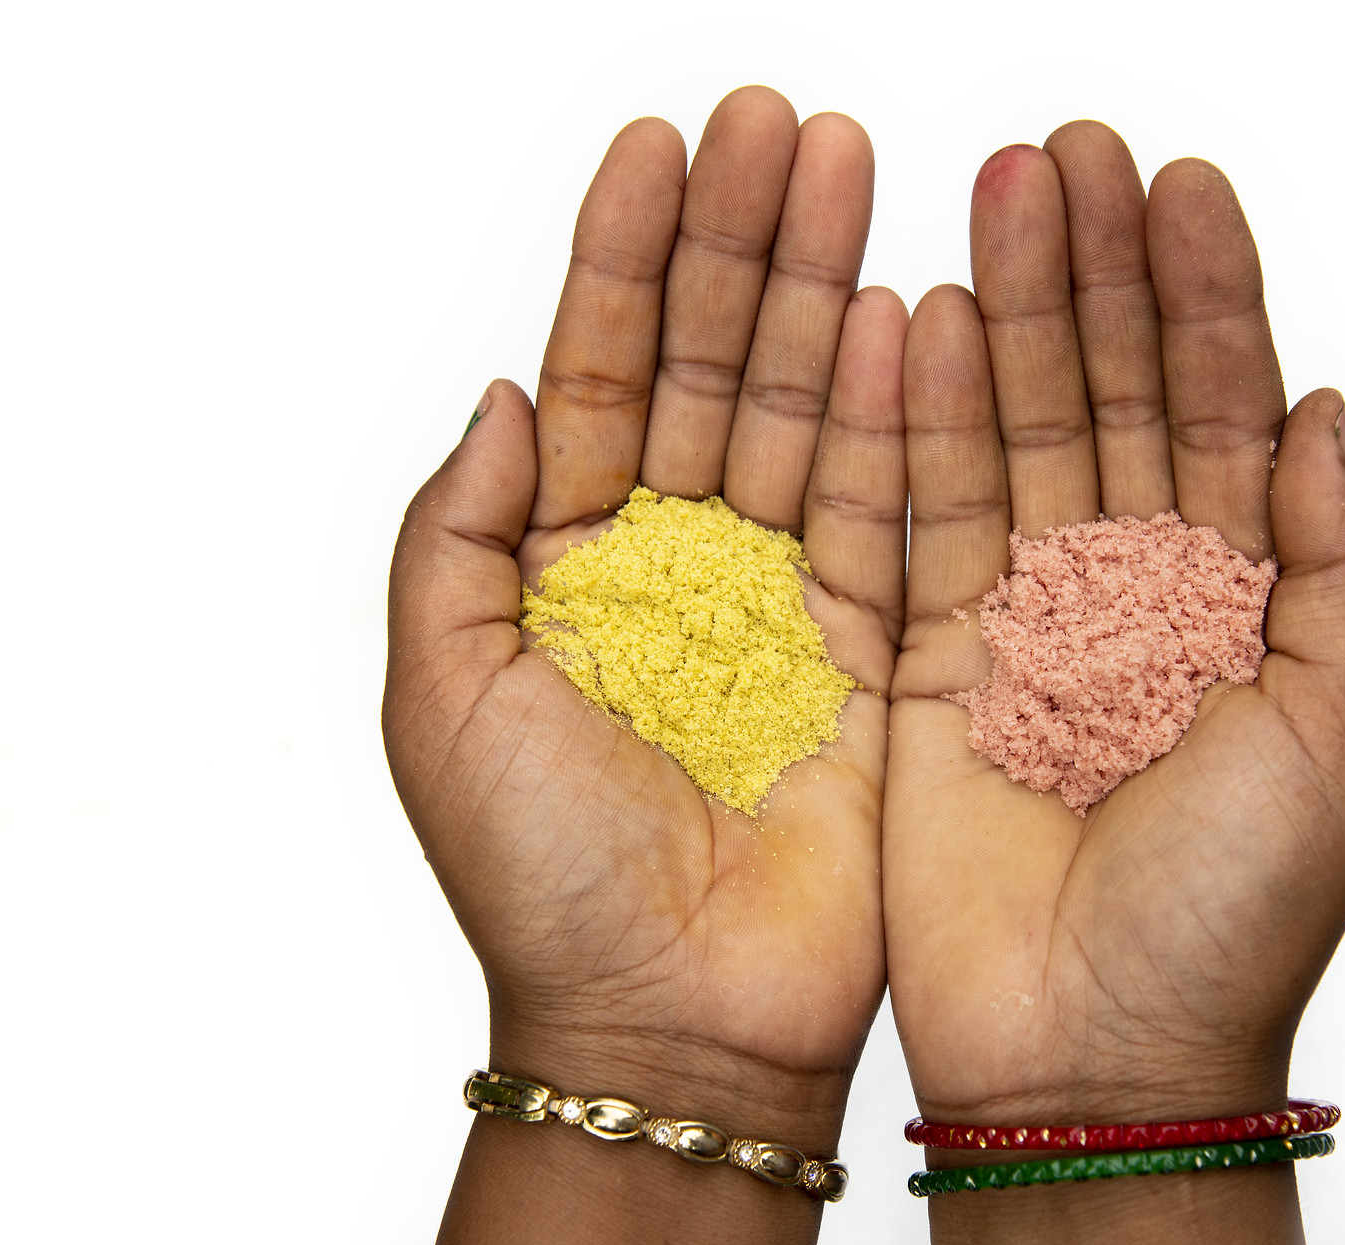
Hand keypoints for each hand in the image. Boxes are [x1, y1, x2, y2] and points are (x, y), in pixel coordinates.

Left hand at [384, 86, 906, 1144]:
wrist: (674, 1020)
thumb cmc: (543, 879)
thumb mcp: (443, 693)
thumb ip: (457, 533)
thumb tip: (504, 393)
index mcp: (567, 566)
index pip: (601, 372)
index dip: (625, 259)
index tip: (656, 147)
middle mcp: (678, 566)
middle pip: (715, 366)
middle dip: (742, 240)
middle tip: (779, 124)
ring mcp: (781, 603)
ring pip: (807, 413)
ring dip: (824, 289)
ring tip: (850, 167)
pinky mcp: (875, 653)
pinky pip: (886, 509)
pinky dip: (896, 413)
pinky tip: (901, 310)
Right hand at [885, 122, 1344, 1130]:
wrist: (1093, 1056)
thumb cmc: (1235, 918)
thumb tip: (1329, 413)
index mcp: (1251, 600)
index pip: (1229, 410)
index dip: (1209, 295)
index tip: (1180, 184)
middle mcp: (1141, 591)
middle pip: (1117, 394)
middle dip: (1099, 272)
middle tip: (1073, 152)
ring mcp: (1032, 619)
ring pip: (1020, 432)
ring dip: (1011, 313)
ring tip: (999, 190)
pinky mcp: (931, 659)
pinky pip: (923, 516)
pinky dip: (920, 421)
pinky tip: (917, 319)